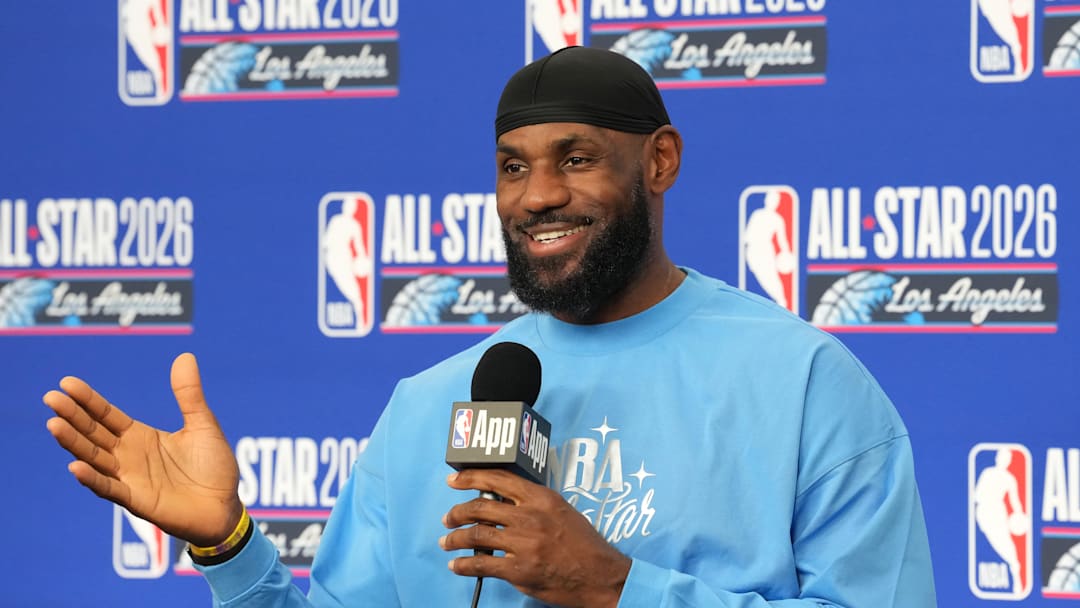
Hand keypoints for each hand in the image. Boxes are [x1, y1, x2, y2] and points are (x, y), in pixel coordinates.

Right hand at [43, 353, 242, 546]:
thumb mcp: (202, 424)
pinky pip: (110, 489)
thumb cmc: (214, 467)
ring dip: (74, 443)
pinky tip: (75, 466)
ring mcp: (130, 479)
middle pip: (93, 433)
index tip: (67, 383)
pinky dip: (93, 479)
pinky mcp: (138, 500)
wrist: (226, 506)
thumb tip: (185, 356)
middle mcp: (128, 456)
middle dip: (72, 416)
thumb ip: (189, 395)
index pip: (106, 415)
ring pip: (95, 458)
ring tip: (54, 424)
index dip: (88, 400)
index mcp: (140, 437)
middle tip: (51, 397)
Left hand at [441, 469, 631, 607]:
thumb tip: (503, 503)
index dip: (470, 477)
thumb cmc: (584, 545)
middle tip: (449, 517)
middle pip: (480, 507)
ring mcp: (523, 544)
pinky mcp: (519, 570)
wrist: (601, 576)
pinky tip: (457, 565)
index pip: (498, 479)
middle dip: (457, 512)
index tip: (454, 480)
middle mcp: (530, 517)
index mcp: (541, 498)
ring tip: (447, 541)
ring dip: (455, 538)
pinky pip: (482, 564)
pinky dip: (464, 564)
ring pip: (476, 535)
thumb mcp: (562, 511)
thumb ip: (534, 504)